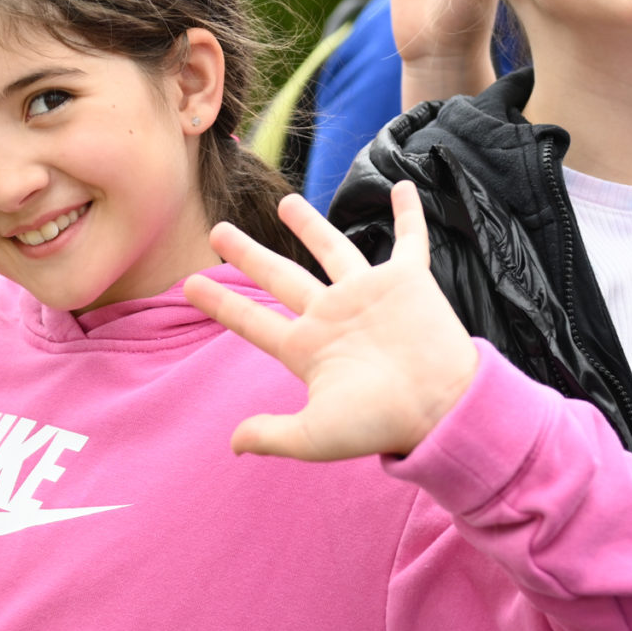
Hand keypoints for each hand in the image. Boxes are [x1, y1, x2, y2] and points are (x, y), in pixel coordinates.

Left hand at [183, 183, 478, 460]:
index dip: (221, 303)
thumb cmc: (380, 424)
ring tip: (286, 202)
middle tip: (218, 232)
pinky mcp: (408, 282)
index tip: (189, 285)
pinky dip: (408, 214)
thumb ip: (273, 435)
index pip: (253, 321)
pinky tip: (404, 187)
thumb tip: (233, 444)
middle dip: (248, 255)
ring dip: (310, 225)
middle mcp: (333, 316)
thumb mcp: (316, 435)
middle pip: (280, 277)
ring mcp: (368, 295)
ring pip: (333, 250)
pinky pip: (410, 240)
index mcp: (308, 348)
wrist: (441, 409)